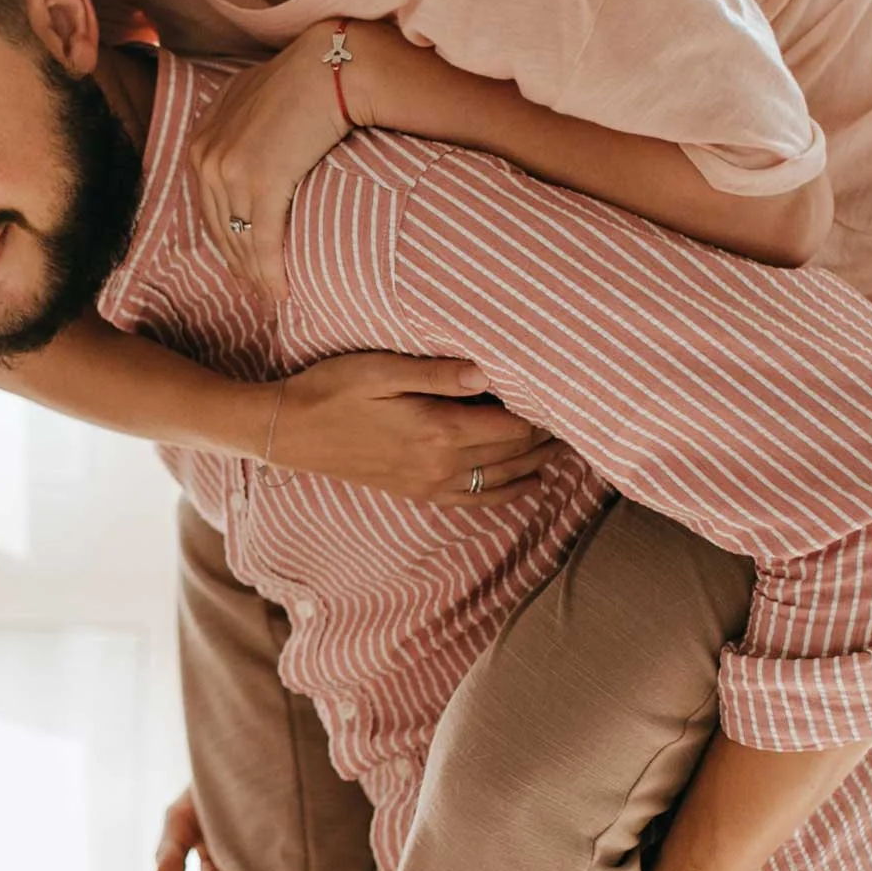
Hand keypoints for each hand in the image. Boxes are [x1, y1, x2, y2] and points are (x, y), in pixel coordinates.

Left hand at [188, 24, 369, 299]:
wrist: (330, 69)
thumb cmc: (304, 83)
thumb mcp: (254, 102)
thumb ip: (240, 129)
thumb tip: (252, 152)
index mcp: (202, 138)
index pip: (207, 204)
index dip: (224, 239)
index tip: (239, 264)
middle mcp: (207, 155)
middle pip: (219, 228)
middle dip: (237, 264)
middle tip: (256, 290)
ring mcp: (231, 171)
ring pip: (239, 240)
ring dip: (255, 274)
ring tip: (271, 295)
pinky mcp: (261, 183)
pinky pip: (262, 241)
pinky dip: (271, 272)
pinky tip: (281, 292)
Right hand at [268, 352, 556, 505]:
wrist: (291, 432)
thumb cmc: (333, 388)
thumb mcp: (383, 369)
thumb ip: (438, 373)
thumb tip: (490, 373)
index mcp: (438, 430)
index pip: (511, 424)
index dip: (543, 412)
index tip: (568, 395)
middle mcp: (441, 465)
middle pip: (513, 453)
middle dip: (548, 438)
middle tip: (580, 420)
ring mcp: (429, 484)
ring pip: (501, 480)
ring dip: (536, 466)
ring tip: (566, 450)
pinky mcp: (417, 492)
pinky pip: (474, 500)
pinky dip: (506, 494)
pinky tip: (526, 485)